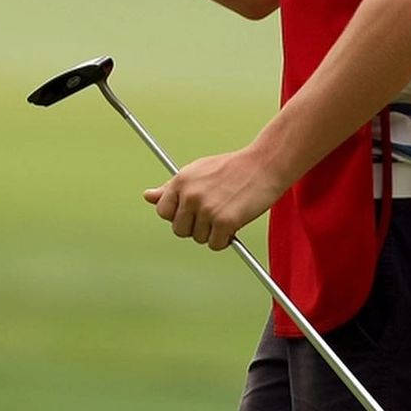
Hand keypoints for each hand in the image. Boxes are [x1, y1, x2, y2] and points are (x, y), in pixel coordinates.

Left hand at [142, 147, 277, 251]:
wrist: (263, 165)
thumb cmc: (231, 168)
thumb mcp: (196, 171)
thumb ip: (172, 188)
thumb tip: (147, 197)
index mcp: (181, 181)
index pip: (163, 211)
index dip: (178, 215)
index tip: (192, 210)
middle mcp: (190, 195)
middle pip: (179, 230)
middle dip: (194, 227)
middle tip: (212, 213)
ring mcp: (207, 209)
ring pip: (199, 238)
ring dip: (212, 232)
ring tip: (225, 212)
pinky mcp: (225, 222)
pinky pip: (215, 245)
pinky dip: (225, 239)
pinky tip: (234, 223)